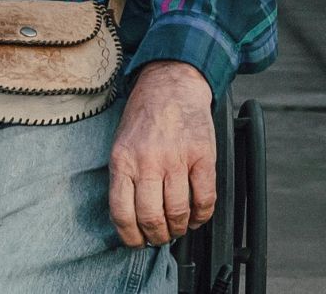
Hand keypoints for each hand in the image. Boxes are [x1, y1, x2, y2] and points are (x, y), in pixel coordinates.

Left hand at [109, 60, 216, 246]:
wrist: (171, 84)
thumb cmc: (144, 116)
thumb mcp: (121, 143)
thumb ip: (123, 176)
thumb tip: (130, 217)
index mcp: (122, 160)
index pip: (122, 212)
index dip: (130, 236)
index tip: (136, 242)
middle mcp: (148, 161)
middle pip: (151, 218)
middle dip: (156, 236)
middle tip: (160, 237)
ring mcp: (177, 158)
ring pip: (178, 212)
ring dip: (179, 229)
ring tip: (178, 228)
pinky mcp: (203, 156)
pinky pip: (205, 198)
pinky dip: (202, 216)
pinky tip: (198, 216)